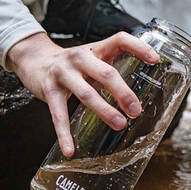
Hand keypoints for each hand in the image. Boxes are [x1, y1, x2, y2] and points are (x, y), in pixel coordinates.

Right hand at [6, 31, 158, 156]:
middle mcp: (81, 57)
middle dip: (123, 93)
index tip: (155, 60)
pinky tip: (71, 149)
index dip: (139, 47)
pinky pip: (58, 114)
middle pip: (106, 73)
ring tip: (119, 124)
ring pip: (87, 93)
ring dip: (104, 111)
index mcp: (96, 48)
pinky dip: (64, 134)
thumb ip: (112, 68)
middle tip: (136, 110)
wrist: (35, 60)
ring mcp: (64, 73)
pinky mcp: (49, 90)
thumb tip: (139, 91)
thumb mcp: (94, 57)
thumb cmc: (73, 63)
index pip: (120, 40)